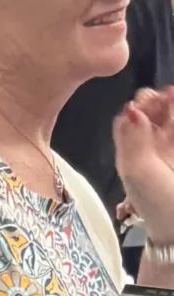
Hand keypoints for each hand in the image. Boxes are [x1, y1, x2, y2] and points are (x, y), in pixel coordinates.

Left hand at [116, 88, 173, 246]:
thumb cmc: (156, 201)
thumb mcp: (138, 172)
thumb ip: (133, 140)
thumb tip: (131, 110)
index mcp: (129, 154)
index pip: (126, 121)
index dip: (134, 107)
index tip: (144, 100)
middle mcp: (147, 148)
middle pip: (147, 115)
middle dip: (153, 101)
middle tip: (161, 95)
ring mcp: (166, 148)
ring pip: (165, 117)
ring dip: (168, 103)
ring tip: (172, 95)